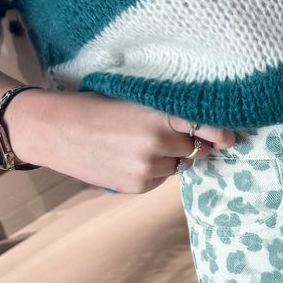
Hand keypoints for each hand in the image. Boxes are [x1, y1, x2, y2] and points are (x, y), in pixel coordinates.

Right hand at [8, 87, 237, 192]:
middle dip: (186, 142)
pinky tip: (126, 157)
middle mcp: (158, 143)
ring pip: (178, 166)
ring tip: (136, 142)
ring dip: (169, 158)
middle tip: (163, 131)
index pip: (207, 126)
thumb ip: (168, 109)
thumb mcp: (134, 97)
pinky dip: (152, 171)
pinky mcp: (137, 186)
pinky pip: (160, 179)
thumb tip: (209, 126)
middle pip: (195, 148)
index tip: (229, 137)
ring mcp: (148, 168)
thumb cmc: (95, 105)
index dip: (221, 132)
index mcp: (160, 114)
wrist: (53, 129)